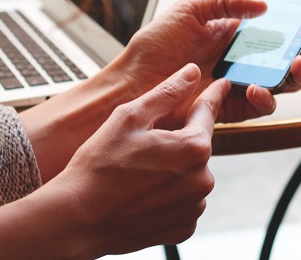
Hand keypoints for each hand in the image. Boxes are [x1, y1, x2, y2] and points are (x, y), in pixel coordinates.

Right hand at [29, 64, 222, 255]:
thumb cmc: (99, 166)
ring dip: (172, 170)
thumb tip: (193, 72)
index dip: (213, 95)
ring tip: (136, 175)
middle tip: (139, 147)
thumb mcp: (129, 117)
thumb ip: (167, 93)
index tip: (223, 84)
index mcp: (194, 148)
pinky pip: (183, 202)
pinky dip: (167, 196)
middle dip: (176, 141)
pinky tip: (141, 195)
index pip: (207, 112)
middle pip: (196, 147)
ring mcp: (194, 207)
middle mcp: (202, 179)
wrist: (78, 219)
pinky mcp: (183, 228)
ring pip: (190, 175)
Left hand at [109, 0, 300, 126]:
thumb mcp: (189, 11)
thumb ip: (226, 2)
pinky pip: (264, 104)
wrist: (133, 87)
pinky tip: (257, 87)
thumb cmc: (155, 47)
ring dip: (299, 71)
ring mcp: (244, 83)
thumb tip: (264, 5)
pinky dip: (267, 96)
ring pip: (287, 79)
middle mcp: (248, 57)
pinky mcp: (236, 108)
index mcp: (239, 30)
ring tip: (297, 64)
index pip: (283, 19)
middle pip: (294, 51)